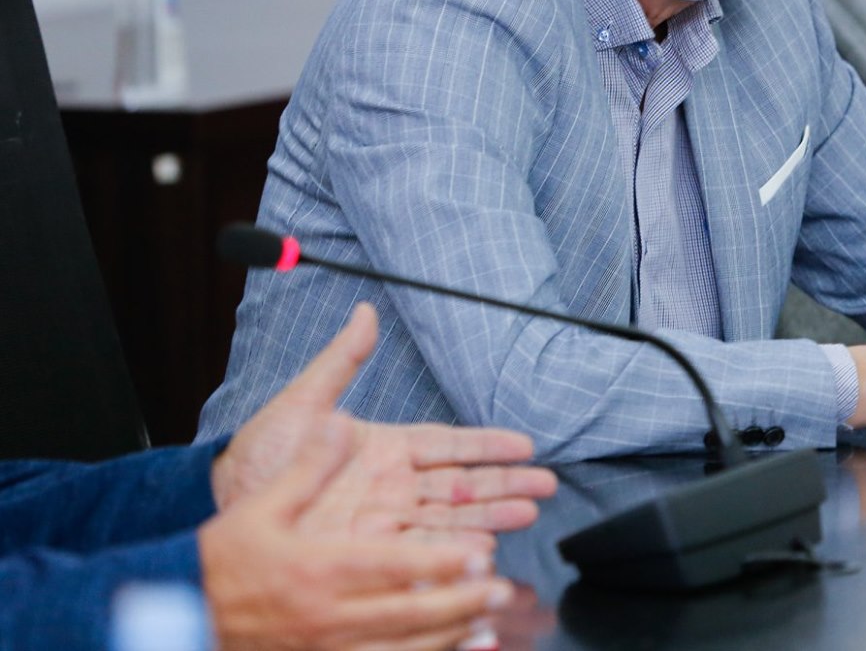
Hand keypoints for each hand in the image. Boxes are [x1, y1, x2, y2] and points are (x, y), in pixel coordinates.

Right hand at [199, 417, 514, 650]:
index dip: (440, 563)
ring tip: (491, 628)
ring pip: (401, 647)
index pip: (392, 565)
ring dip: (450, 638)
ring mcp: (325, 647)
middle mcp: (328, 614)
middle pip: (408, 613)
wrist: (177, 613)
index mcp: (319, 567)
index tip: (480, 555)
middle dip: (461, 602)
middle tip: (503, 591)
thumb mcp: (264, 505)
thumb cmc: (224, 558)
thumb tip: (342, 423)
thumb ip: (310, 466)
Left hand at [213, 304, 555, 541]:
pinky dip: (450, 554)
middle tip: (545, 486)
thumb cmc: (259, 456)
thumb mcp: (303, 402)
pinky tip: (481, 554)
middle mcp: (391, 487)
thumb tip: (364, 313)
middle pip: (462, 485)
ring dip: (490, 519)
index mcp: (384, 448)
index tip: (524, 445)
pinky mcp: (368, 554)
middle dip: (506, 485)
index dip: (486, 445)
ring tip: (527, 515)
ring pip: (449, 520)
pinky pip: (418, 554)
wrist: (221, 505)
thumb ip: (341, 361)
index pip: (447, 444)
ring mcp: (383, 522)